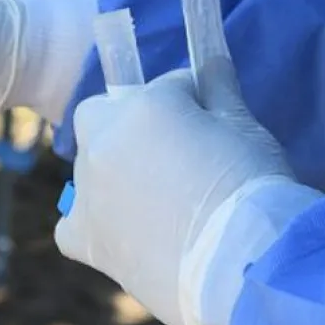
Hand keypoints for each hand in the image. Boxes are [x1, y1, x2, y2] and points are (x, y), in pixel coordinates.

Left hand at [54, 60, 308, 324]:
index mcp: (144, 105)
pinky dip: (90, 227)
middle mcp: (104, 141)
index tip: (213, 127)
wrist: (243, 263)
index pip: (166, 87)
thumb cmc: (253, 188)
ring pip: (88, 169)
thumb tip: (210, 61)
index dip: (192, 105)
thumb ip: (219, 90)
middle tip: (171, 156)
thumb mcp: (246, 127)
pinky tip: (120, 238)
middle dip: (128, 125)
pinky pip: (71, 226)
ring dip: (113, 175)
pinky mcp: (84, 238)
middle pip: (102, 116)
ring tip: (157, 206)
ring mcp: (88, 191)